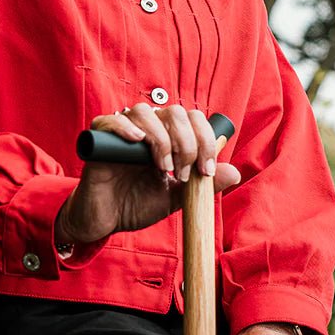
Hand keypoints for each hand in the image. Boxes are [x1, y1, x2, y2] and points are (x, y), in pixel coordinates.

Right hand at [57, 103, 241, 244]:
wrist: (105, 223)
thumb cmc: (135, 205)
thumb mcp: (175, 197)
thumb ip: (202, 184)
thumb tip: (235, 172)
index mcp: (167, 137)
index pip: (193, 120)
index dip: (205, 140)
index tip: (205, 171)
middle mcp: (146, 129)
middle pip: (175, 112)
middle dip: (187, 143)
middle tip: (182, 173)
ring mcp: (122, 132)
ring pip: (146, 112)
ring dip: (161, 139)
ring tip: (162, 168)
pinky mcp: (98, 140)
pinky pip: (110, 120)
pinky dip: (125, 126)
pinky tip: (137, 141)